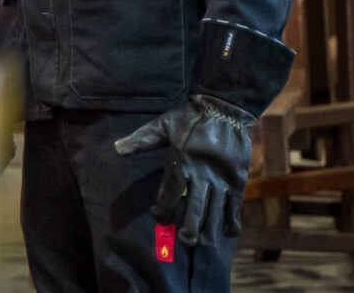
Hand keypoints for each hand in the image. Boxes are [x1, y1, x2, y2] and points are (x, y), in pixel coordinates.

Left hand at [112, 95, 255, 246]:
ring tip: (203, 243)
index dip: (163, 209)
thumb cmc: (190, 119)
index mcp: (181, 164)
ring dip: (209, 228)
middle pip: (195, 208)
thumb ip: (141, 140)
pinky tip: (228, 233)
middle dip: (189, 227)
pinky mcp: (237, 179)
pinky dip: (232, 219)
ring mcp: (221, 179)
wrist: (225, 110)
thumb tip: (116, 149)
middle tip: (184, 240)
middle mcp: (201, 176)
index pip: (169, 194)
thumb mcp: (162, 126)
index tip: (159, 217)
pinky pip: (235, 204)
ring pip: (215, 210)